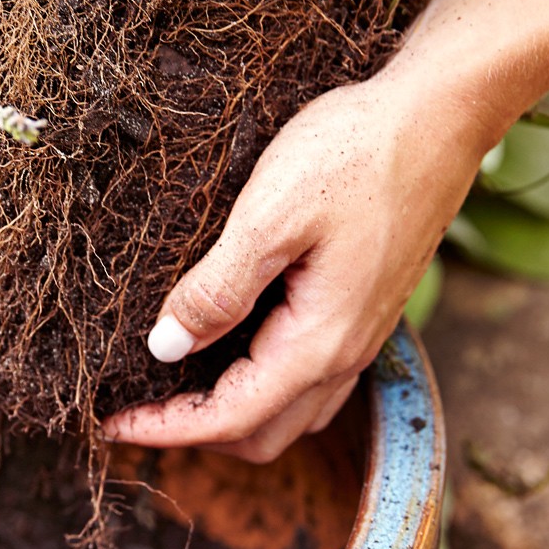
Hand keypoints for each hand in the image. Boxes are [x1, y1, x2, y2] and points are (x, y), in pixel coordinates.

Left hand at [103, 72, 487, 462]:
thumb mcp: (271, 216)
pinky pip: (307, 375)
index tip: (110, 422)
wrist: (437, 116)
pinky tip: (226, 343)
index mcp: (319, 341)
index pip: (231, 417)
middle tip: (133, 406)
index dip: (165, 429)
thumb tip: (165, 346)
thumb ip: (217, 289)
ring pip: (288, 410)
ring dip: (228, 410)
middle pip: (262, 432)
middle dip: (194, 431)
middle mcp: (345, 353)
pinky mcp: (363, 308)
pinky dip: (258, 382)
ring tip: (170, 383)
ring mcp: (360, 333)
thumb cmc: (356, 154)